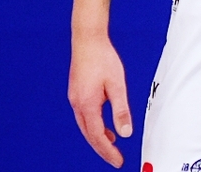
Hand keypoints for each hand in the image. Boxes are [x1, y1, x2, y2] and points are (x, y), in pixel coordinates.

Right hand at [69, 32, 131, 166]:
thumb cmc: (103, 59)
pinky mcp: (76, 94)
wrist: (88, 41)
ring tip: (111, 145)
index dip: (108, 151)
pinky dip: (94, 125)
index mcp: (87, 104)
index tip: (118, 161)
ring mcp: (75, 99)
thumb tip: (126, 132)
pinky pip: (84, 116)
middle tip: (115, 159)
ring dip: (98, 137)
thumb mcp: (117, 85)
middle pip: (89, 135)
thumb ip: (121, 110)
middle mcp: (77, 104)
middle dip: (102, 149)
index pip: (98, 136)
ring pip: (85, 126)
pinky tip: (104, 126)